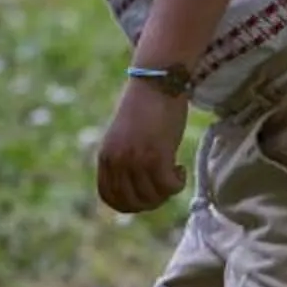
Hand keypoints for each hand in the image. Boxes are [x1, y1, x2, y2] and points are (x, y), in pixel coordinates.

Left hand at [95, 81, 189, 214]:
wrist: (156, 81)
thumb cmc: (145, 107)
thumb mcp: (124, 137)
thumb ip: (124, 161)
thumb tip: (137, 189)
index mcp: (105, 156)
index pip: (109, 197)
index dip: (129, 204)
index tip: (146, 197)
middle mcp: (117, 161)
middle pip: (132, 202)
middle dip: (152, 201)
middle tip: (165, 186)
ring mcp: (135, 159)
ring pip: (152, 197)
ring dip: (167, 191)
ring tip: (174, 172)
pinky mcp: (156, 155)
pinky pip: (168, 187)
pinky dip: (178, 184)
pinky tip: (181, 168)